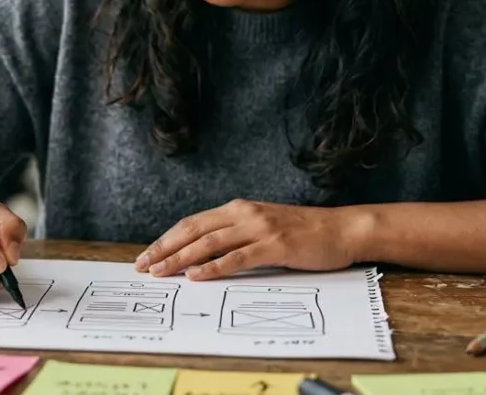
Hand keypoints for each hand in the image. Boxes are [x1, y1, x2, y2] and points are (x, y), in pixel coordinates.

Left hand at [134, 199, 369, 280]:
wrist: (342, 229)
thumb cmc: (303, 233)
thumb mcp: (262, 227)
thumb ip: (236, 235)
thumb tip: (204, 254)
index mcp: (238, 209)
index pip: (192, 223)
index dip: (167, 239)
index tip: (147, 255)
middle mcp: (244, 214)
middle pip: (194, 230)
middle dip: (165, 248)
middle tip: (143, 266)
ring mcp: (259, 228)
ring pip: (210, 243)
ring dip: (182, 258)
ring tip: (161, 272)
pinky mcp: (275, 245)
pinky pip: (238, 257)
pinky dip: (215, 267)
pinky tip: (198, 275)